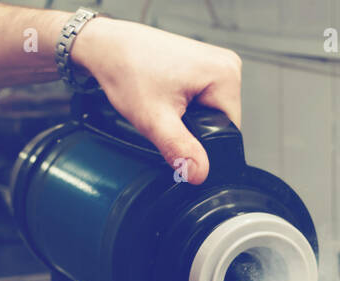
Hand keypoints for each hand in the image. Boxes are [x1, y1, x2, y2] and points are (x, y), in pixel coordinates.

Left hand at [71, 16, 241, 184]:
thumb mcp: (155, 120)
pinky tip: (168, 98)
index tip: (177, 134)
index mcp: (226, 75)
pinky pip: (204, 101)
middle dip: (194, 131)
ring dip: (189, 119)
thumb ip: (180, 150)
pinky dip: (186, 107)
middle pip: (222, 123)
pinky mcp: (205, 67)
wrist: (109, 48)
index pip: (231, 132)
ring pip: (211, 114)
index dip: (204, 144)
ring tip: (164, 105)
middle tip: (166, 116)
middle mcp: (227, 66)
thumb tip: (200, 174)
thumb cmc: (128, 70)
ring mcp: (217, 64)